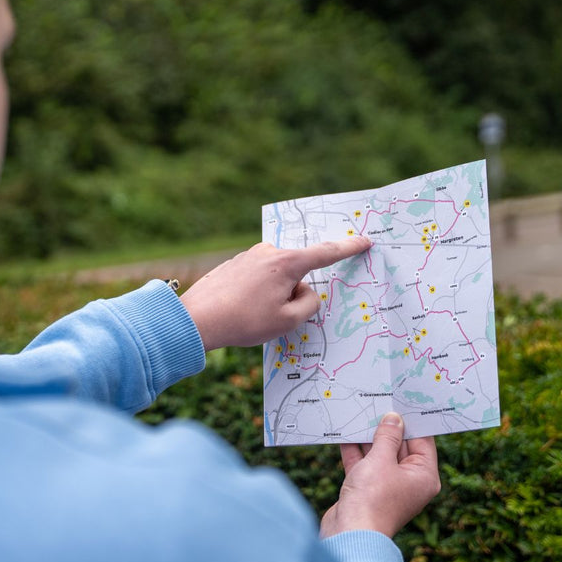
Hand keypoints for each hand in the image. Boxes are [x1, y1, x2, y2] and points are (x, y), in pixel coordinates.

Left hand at [180, 236, 370, 351]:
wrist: (197, 318)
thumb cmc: (244, 321)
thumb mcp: (288, 320)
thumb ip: (309, 303)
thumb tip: (306, 292)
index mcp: (287, 262)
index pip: (326, 252)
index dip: (348, 247)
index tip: (364, 240)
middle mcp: (269, 251)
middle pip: (298, 271)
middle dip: (294, 293)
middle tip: (273, 315)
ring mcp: (250, 255)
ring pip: (278, 277)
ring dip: (275, 295)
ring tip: (253, 316)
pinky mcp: (235, 264)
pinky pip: (259, 278)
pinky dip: (257, 293)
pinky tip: (241, 309)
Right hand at [320, 412, 440, 538]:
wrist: (349, 534)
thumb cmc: (372, 498)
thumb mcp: (381, 459)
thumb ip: (387, 436)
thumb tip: (394, 418)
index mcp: (423, 476)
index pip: (422, 441)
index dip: (412, 420)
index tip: (403, 399)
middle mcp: (408, 481)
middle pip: (400, 446)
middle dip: (387, 426)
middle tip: (379, 400)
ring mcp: (386, 486)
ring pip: (379, 453)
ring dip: (369, 436)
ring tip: (361, 411)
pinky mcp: (366, 489)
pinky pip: (363, 463)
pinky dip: (355, 449)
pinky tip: (346, 431)